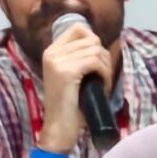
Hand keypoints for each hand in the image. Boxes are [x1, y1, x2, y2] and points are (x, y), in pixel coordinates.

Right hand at [39, 22, 112, 152]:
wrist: (58, 129)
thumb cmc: (69, 106)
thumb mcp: (71, 76)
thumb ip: (78, 58)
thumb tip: (99, 45)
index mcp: (51, 51)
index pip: (78, 28)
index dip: (94, 42)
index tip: (97, 61)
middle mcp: (52, 52)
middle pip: (91, 40)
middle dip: (103, 58)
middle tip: (103, 77)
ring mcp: (58, 61)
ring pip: (96, 50)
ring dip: (106, 68)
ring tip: (102, 84)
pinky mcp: (67, 71)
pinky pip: (96, 62)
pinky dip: (105, 74)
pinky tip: (103, 86)